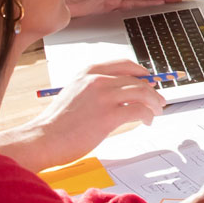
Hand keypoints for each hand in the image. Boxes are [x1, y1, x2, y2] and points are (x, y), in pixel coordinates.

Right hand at [2, 63, 163, 170]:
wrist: (44, 138)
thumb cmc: (58, 122)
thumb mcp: (75, 92)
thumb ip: (96, 88)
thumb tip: (122, 94)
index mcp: (89, 72)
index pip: (124, 64)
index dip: (141, 72)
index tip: (150, 80)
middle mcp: (98, 79)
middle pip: (137, 79)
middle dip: (152, 90)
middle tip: (159, 100)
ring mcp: (104, 96)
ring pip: (142, 92)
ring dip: (154, 102)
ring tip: (156, 111)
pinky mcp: (108, 115)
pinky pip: (139, 110)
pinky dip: (148, 115)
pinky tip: (147, 121)